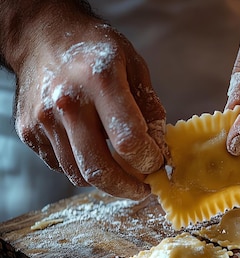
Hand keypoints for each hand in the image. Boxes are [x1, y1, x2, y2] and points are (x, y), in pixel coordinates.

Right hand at [7, 5, 165, 199]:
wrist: (41, 36)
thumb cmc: (93, 49)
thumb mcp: (134, 66)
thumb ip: (150, 109)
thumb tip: (161, 148)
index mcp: (100, 81)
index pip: (129, 140)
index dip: (149, 160)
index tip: (158, 163)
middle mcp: (67, 103)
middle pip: (99, 169)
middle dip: (128, 189)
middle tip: (143, 189)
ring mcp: (44, 120)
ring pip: (78, 174)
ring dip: (107, 181)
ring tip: (124, 173)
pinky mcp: (29, 131)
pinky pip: (62, 165)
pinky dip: (83, 168)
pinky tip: (95, 153)